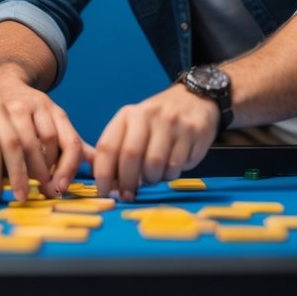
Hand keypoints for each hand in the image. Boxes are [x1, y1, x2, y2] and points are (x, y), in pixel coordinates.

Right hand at [0, 65, 87, 197]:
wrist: (2, 84)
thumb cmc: (31, 114)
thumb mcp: (53, 124)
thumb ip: (71, 144)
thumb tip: (96, 164)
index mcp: (57, 113)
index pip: (71, 142)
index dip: (68, 168)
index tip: (61, 188)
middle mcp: (41, 106)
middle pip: (50, 141)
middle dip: (47, 171)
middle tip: (43, 190)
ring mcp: (18, 106)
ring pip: (26, 142)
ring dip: (27, 168)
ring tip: (24, 184)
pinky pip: (4, 140)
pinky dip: (7, 161)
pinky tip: (5, 173)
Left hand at [93, 84, 217, 201]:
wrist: (193, 100)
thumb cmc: (157, 122)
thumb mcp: (134, 127)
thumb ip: (120, 151)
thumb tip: (110, 186)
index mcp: (128, 115)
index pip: (108, 146)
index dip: (103, 174)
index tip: (104, 192)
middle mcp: (148, 115)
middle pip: (131, 156)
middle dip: (128, 182)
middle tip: (129, 195)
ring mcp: (172, 122)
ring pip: (156, 164)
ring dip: (152, 179)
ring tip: (153, 177)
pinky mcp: (193, 132)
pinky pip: (178, 165)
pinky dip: (171, 174)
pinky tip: (171, 167)